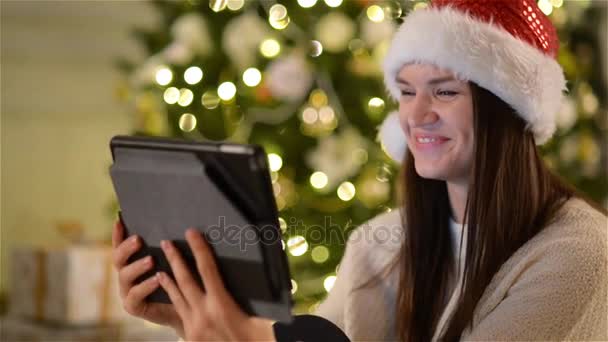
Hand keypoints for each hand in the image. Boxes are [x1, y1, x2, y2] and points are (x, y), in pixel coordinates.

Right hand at [111, 220, 183, 336]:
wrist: (186, 309)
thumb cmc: (181, 280)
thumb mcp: (176, 261)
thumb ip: (171, 246)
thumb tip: (181, 224)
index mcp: (132, 261)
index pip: (121, 245)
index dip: (118, 234)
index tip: (119, 220)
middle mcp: (126, 275)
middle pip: (118, 259)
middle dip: (126, 248)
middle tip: (138, 240)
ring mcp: (127, 291)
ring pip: (125, 276)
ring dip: (137, 266)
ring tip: (151, 260)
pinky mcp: (133, 306)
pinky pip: (135, 295)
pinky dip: (145, 286)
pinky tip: (157, 279)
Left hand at [157, 228, 275, 340]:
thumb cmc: (259, 339)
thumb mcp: (262, 318)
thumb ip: (255, 299)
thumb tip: (265, 277)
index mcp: (222, 305)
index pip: (207, 270)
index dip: (199, 249)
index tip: (192, 232)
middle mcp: (203, 314)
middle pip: (185, 280)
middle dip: (175, 259)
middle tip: (166, 242)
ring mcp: (193, 327)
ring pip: (177, 297)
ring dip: (168, 279)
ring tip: (160, 266)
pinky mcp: (190, 337)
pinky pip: (178, 313)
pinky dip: (172, 299)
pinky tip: (168, 291)